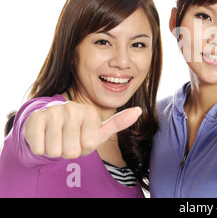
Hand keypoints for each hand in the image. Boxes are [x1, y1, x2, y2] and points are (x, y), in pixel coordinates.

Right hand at [24, 101, 140, 158]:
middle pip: (72, 150)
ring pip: (55, 151)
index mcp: (89, 112)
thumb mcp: (98, 130)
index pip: (89, 145)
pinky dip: (40, 148)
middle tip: (66, 140)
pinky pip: (39, 148)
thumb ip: (118, 122)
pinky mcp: (35, 118)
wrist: (46, 125)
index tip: (81, 138)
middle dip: (68, 151)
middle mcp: (72, 108)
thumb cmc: (76, 131)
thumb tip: (139, 110)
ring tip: (56, 138)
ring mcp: (53, 112)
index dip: (83, 148)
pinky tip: (44, 136)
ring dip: (54, 150)